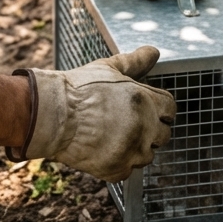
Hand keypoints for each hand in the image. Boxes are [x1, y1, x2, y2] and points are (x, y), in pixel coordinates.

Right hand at [16, 47, 174, 181]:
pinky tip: (103, 147)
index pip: (170, 108)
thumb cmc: (79, 88)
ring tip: (112, 133)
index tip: (146, 108)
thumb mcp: (108, 68)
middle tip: (127, 121)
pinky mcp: (118, 170)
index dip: (159, 107)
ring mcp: (132, 151)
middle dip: (150, 127)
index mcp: (144, 101)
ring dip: (136, 146)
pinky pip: (129, 169)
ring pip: (147, 154)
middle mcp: (144, 128)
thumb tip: (154, 52)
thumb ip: (136, 61)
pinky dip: (120, 161)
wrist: (52, 114)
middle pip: (163, 134)